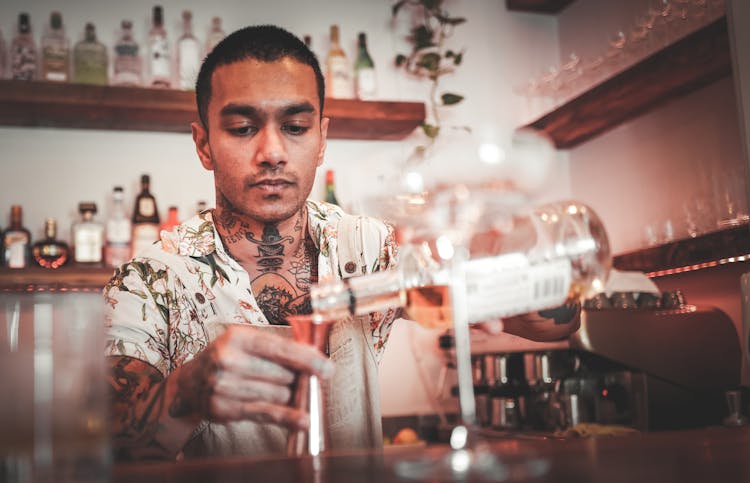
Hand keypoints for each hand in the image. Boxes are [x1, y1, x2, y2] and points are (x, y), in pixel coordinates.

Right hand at [169, 324, 334, 429]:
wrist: (190, 384)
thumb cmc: (228, 358)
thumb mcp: (247, 343)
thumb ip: (279, 348)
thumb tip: (317, 360)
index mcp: (237, 338)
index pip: (280, 349)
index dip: (308, 360)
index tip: (328, 369)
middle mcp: (228, 361)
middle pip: (283, 375)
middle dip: (297, 379)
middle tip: (297, 379)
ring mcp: (224, 387)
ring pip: (278, 395)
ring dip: (288, 395)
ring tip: (281, 390)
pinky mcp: (226, 409)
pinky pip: (266, 414)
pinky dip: (288, 418)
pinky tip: (304, 421)